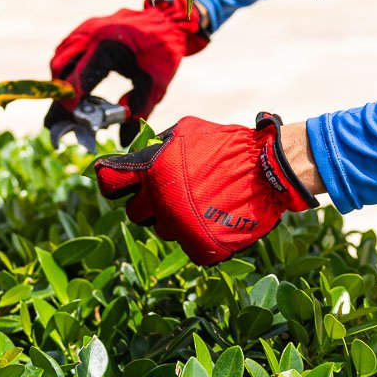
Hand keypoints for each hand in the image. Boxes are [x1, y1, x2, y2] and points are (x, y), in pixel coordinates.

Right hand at [47, 0, 209, 143]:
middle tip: (64, 118)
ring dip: (61, 82)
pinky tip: (77, 85)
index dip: (70, 101)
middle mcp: (92, 34)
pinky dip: (66, 69)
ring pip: (60, 58)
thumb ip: (140, 110)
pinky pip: (66, 50)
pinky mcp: (86, 28)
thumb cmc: (163, 51)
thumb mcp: (156, 84)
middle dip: (60, 95)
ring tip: (71, 105)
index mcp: (109, 46)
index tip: (67, 121)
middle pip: (61, 68)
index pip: (79, 77)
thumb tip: (124, 140)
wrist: (168, 20)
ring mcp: (86, 28)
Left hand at [92, 113, 317, 265]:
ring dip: (173, 219)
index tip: (122, 183)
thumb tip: (135, 154)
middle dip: (148, 203)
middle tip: (170, 193)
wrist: (267, 170)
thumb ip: (156, 145)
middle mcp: (159, 200)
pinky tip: (210, 218)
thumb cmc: (227, 146)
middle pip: (134, 213)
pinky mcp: (198, 245)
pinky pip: (186, 244)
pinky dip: (195, 234)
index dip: (115, 183)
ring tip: (198, 202)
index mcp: (151, 170)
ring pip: (161, 230)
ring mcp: (179, 225)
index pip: (109, 184)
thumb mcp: (186, 131)